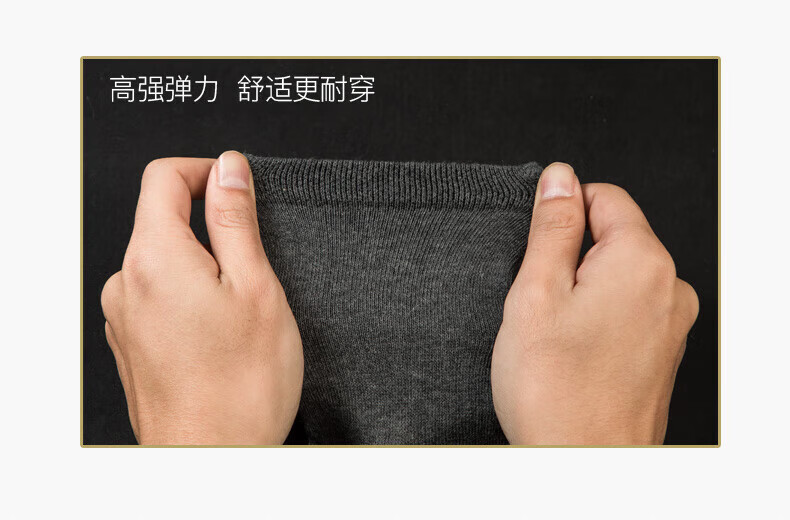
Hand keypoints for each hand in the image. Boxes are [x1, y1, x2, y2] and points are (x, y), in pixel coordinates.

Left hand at [101, 152, 302, 444]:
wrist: (214, 457)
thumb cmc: (240, 387)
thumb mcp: (256, 286)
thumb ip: (235, 219)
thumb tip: (229, 169)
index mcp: (155, 258)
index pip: (163, 177)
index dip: (205, 170)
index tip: (234, 184)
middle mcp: (126, 283)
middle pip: (161, 219)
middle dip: (208, 225)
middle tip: (252, 267)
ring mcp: (123, 315)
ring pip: (162, 260)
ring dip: (200, 266)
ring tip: (238, 311)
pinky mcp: (130, 340)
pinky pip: (156, 295)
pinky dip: (187, 296)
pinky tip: (218, 333)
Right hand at [491, 163, 698, 444]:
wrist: (581, 465)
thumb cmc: (555, 391)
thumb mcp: (536, 292)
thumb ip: (551, 227)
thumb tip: (559, 179)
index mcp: (641, 261)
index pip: (604, 197)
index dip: (562, 213)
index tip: (538, 245)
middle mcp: (669, 287)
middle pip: (614, 237)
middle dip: (571, 257)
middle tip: (541, 302)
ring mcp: (671, 323)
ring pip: (618, 277)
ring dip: (583, 291)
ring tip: (556, 333)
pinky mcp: (663, 351)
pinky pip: (628, 311)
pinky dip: (599, 319)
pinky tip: (574, 352)